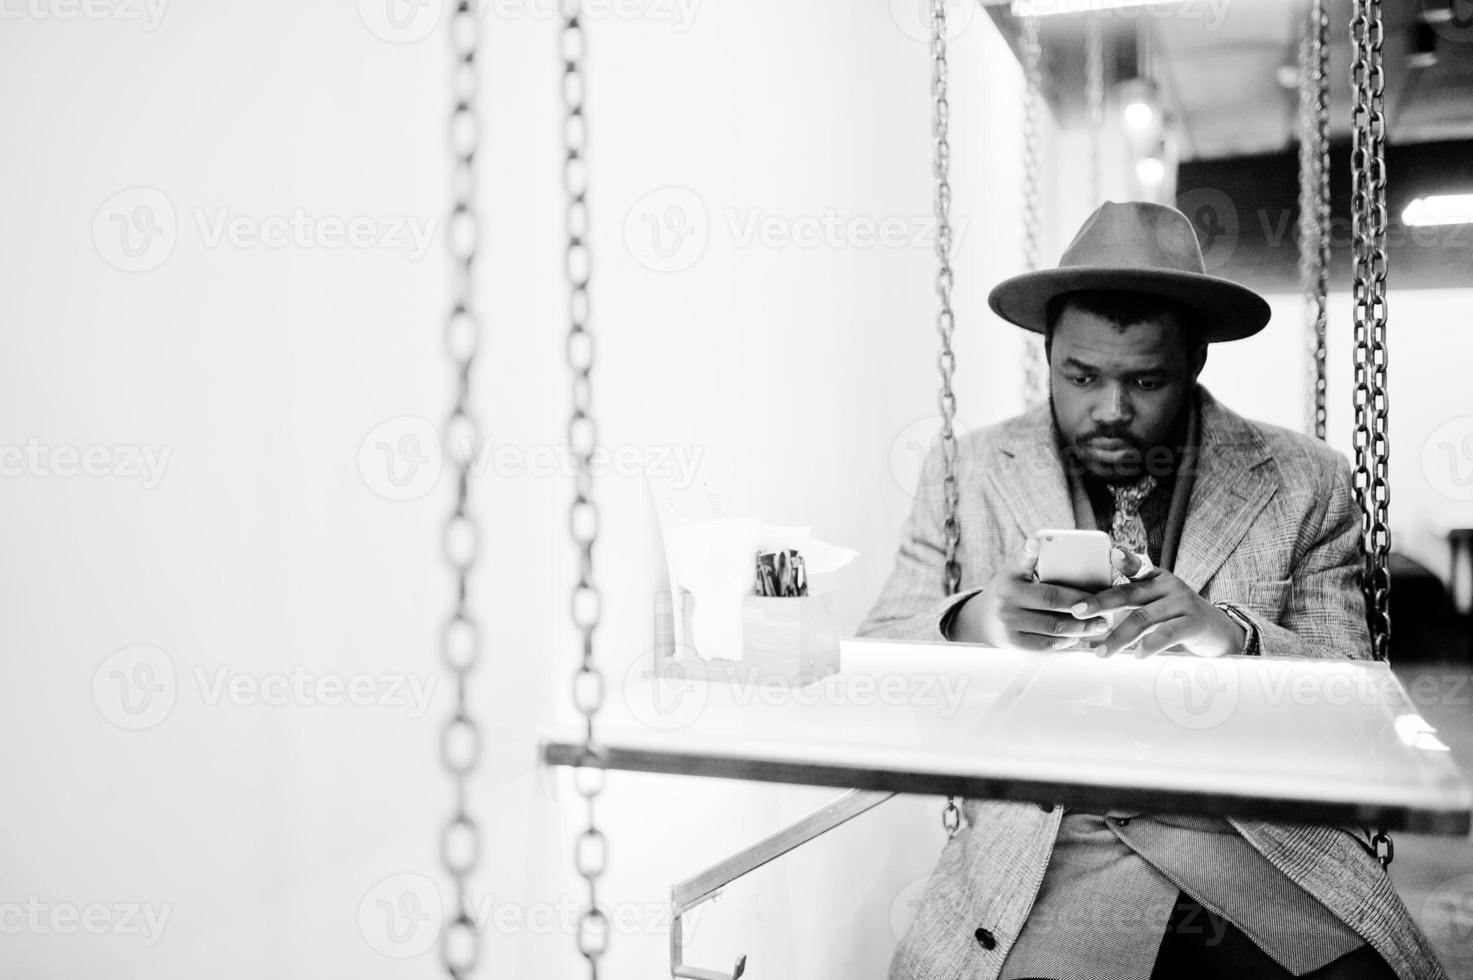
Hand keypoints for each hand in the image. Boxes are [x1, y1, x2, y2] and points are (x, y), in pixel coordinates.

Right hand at [950, 535, 1111, 650]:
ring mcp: (1008, 621)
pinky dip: (1066, 641)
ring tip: (1101, 625)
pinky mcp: (1013, 642)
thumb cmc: (1011, 592)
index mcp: (1010, 575)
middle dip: (1084, 604)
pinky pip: (1046, 644)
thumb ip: (1034, 564)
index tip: (1036, 543)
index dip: (1028, 552)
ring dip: (1082, 626)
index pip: (1020, 560)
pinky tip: (1079, 636)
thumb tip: (1072, 561)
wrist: (983, 620)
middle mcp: (1006, 597)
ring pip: (1053, 626)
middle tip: (1106, 606)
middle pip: (1051, 599)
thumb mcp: (1015, 573)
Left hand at [1072, 550, 1245, 658]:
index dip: (1124, 559)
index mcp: (1155, 577)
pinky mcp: (1193, 622)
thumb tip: (1091, 610)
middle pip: (1129, 594)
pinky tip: (1137, 655)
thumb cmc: (1177, 617)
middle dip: (1100, 603)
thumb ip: (1131, 601)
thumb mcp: (1156, 603)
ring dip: (1118, 637)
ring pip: (1142, 618)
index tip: (1111, 553)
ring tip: (1100, 653)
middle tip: (1077, 612)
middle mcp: (1168, 585)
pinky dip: (1150, 645)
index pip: (1136, 567)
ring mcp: (1182, 602)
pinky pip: (1167, 633)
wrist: (1219, 632)